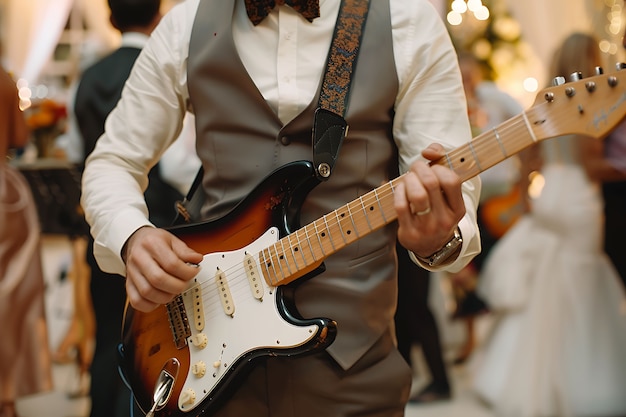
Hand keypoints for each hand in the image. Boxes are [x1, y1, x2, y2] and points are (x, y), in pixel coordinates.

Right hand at [123, 226, 203, 311]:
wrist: (135, 241)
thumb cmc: (154, 241)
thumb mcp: (172, 240)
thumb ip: (185, 252)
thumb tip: (197, 260)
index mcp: (151, 244)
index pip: (172, 264)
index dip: (187, 272)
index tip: (194, 272)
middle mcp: (139, 258)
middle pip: (159, 279)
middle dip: (177, 286)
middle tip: (184, 283)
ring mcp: (132, 272)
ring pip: (147, 292)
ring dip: (166, 296)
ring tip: (173, 291)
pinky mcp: (128, 284)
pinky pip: (137, 301)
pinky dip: (151, 305)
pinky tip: (159, 298)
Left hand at [394, 143, 465, 258]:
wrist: (430, 246)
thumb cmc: (437, 210)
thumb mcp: (446, 193)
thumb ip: (441, 162)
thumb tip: (428, 151)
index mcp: (458, 209)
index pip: (452, 180)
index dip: (438, 167)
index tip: (432, 167)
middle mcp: (445, 220)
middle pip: (431, 183)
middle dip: (419, 169)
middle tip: (414, 168)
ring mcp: (427, 228)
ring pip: (416, 195)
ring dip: (408, 180)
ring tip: (408, 179)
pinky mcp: (410, 233)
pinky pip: (401, 206)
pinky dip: (398, 192)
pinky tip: (400, 190)